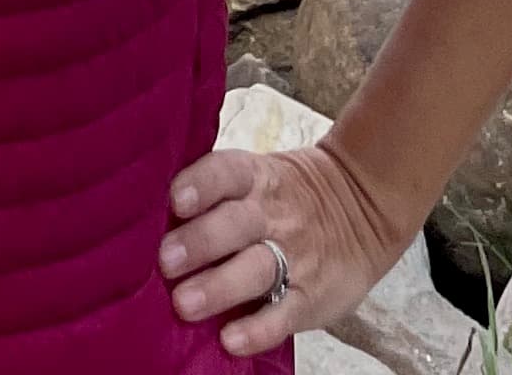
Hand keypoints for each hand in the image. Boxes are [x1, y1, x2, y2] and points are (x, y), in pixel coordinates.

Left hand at [159, 133, 416, 356]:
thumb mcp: (261, 176)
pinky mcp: (311, 296)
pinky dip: (259, 328)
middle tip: (165, 261)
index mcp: (258, 177)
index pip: (227, 171)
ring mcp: (295, 255)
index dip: (202, 183)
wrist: (363, 208)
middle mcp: (274, 213)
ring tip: (185, 304)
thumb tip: (147, 210)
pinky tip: (231, 340)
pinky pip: (285, 314)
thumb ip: (217, 192)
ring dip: (220, 286)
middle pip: (236, 223)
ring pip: (257, 268)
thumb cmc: (288, 195)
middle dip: (200, 241)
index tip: (175, 199)